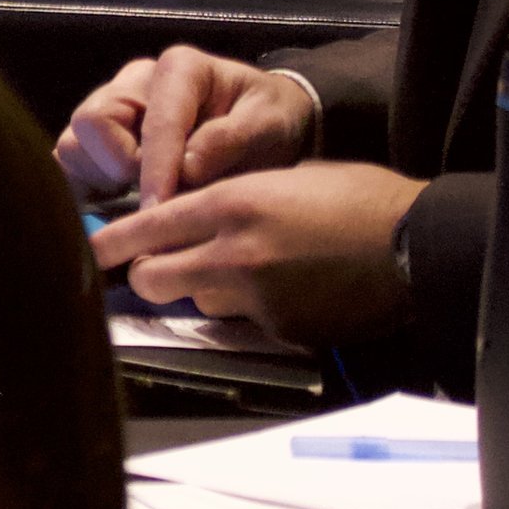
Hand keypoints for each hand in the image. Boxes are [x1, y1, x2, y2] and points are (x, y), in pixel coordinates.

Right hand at [54, 46, 320, 206]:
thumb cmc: (269, 119)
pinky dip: (87, 186)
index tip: (160, 210)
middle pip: (92, 121)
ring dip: (100, 178)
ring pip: (73, 142)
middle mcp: (136, 81)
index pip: (154, 121)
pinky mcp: (101, 137)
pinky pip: (71, 161)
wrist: (266, 123)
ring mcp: (113, 108)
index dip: (155, 170)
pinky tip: (119, 201)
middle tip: (156, 194)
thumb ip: (229, 141)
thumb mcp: (268, 124)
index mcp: (180, 69)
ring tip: (141, 195)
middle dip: (118, 167)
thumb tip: (185, 169)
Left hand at [86, 161, 426, 341]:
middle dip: (150, 274)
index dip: (112, 241)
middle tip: (163, 264)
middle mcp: (233, 256)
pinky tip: (287, 290)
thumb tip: (192, 221)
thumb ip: (230, 201)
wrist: (416, 244)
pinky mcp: (282, 330)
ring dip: (207, 290)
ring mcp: (256, 299)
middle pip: (152, 280)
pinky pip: (245, 322)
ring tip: (249, 270)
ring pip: (198, 303)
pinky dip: (254, 309)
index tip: (92, 248)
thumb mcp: (282, 178)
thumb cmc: (355, 198)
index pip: (147, 229)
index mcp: (231, 206)